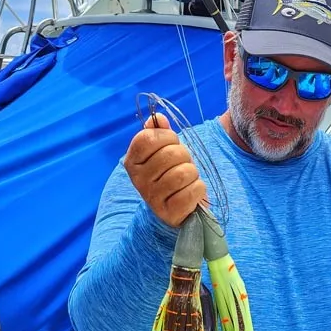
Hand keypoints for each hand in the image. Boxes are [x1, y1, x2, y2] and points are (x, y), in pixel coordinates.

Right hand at [123, 113, 205, 227]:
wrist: (173, 210)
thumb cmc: (169, 174)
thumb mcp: (162, 152)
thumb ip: (159, 133)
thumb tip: (159, 118)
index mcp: (132, 161)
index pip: (149, 138)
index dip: (168, 136)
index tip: (172, 144)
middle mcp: (138, 180)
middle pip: (171, 154)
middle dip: (184, 156)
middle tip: (182, 164)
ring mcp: (153, 198)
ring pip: (184, 172)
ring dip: (193, 173)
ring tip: (187, 178)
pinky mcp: (170, 212)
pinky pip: (193, 190)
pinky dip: (198, 188)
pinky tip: (192, 191)